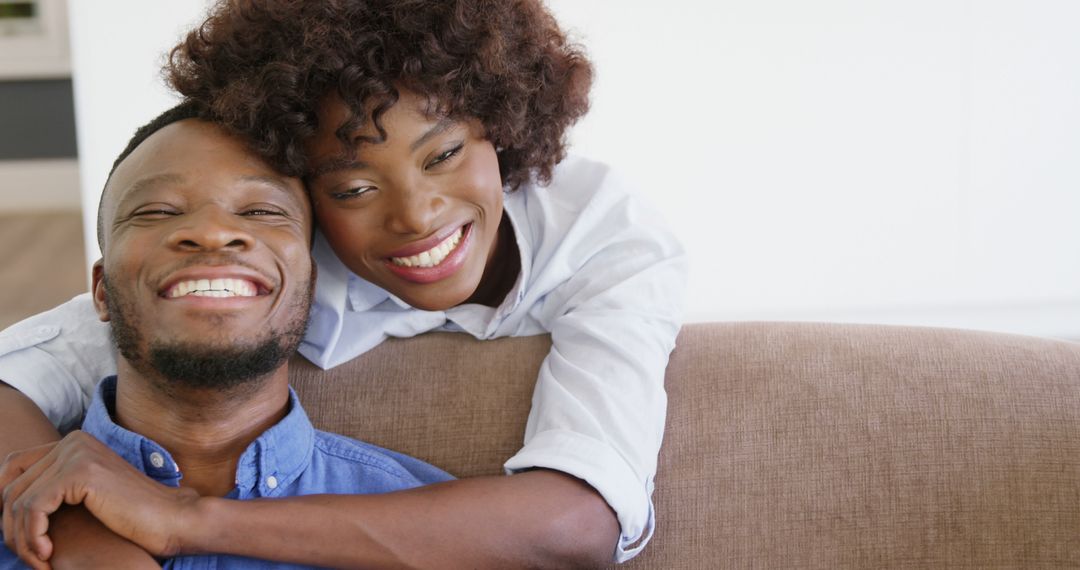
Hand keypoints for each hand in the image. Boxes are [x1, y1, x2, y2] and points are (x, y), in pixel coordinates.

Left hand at [2, 431, 199, 564]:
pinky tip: (48, 553)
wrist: (171, 520)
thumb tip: (6, 506)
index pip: (12, 467)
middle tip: (31, 557)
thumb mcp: (86, 499)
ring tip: (40, 560)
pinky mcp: (81, 472)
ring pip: (18, 501)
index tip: (19, 538)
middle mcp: (73, 441)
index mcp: (74, 443)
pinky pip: (33, 508)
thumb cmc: (132, 517)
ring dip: (22, 539)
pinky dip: (33, 536)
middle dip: (12, 529)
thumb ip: (54, 491)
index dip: (4, 506)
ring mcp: (77, 453)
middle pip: (11, 486)